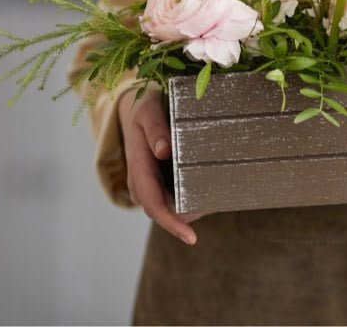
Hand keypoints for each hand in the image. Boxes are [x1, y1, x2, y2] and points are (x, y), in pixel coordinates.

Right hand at [118, 87, 202, 244]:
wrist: (133, 109)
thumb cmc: (143, 108)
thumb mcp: (148, 110)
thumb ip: (155, 128)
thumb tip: (164, 150)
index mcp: (138, 167)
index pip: (153, 204)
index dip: (172, 222)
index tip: (191, 237)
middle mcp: (141, 181)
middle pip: (162, 211)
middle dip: (186, 218)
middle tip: (214, 208)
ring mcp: (147, 183)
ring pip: (168, 206)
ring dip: (188, 209)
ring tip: (213, 199)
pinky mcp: (156, 181)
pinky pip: (171, 196)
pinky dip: (187, 198)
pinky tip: (205, 190)